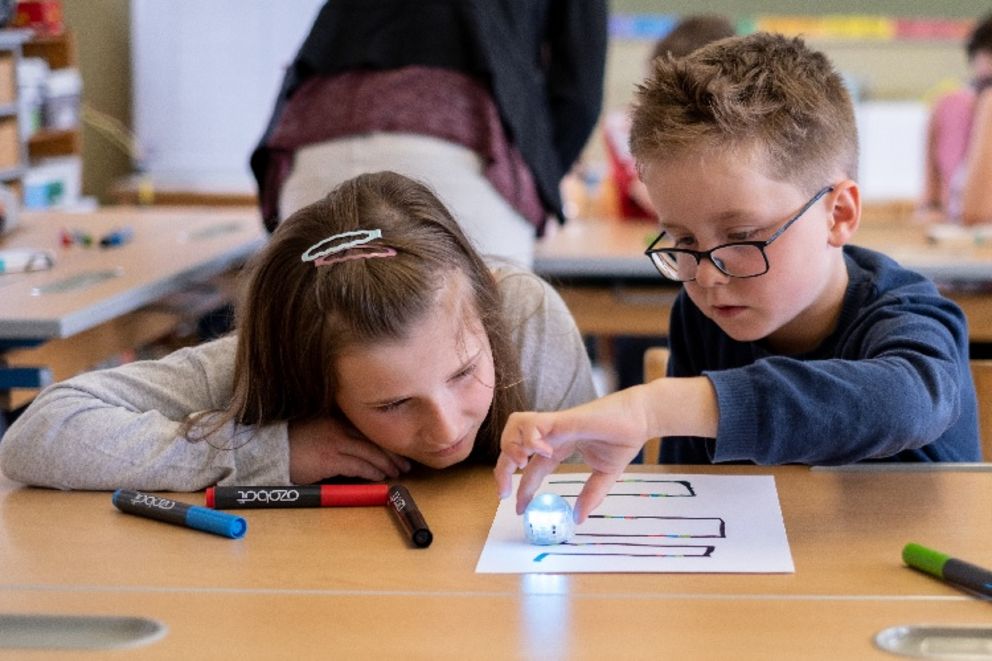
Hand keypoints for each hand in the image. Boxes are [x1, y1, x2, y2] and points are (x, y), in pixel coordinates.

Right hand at [288, 416, 409, 483]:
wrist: (266, 451)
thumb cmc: (290, 444)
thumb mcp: (316, 431)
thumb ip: (336, 435)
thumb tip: (358, 449)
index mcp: (335, 418)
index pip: (368, 428)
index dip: (385, 440)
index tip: (398, 448)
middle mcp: (337, 427)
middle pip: (374, 439)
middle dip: (392, 453)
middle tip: (406, 463)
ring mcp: (334, 442)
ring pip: (370, 453)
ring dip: (387, 464)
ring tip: (397, 472)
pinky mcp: (329, 458)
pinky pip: (359, 466)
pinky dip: (373, 472)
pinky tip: (380, 477)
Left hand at [494, 388, 652, 522]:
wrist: (641, 418)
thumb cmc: (623, 438)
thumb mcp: (605, 475)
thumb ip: (591, 495)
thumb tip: (579, 519)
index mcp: (559, 447)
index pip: (531, 467)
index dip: (522, 488)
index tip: (519, 508)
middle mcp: (552, 435)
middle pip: (513, 446)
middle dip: (503, 470)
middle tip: (505, 495)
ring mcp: (555, 425)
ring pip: (515, 427)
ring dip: (510, 447)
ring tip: (522, 465)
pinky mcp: (562, 418)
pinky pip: (533, 423)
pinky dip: (531, 438)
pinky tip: (544, 453)